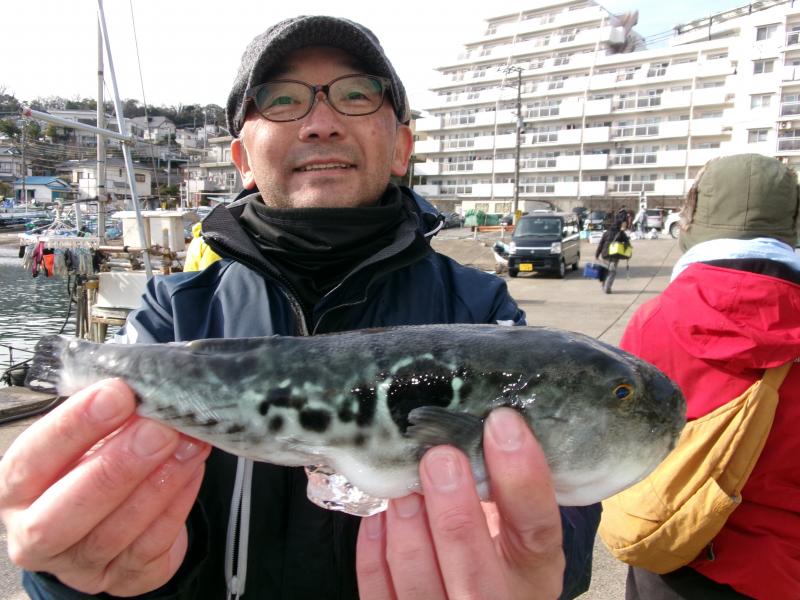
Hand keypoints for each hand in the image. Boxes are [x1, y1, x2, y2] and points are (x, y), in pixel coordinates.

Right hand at [0, 379, 210, 595]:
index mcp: (18, 487)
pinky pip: (152, 545)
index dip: (74, 426)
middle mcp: (36, 532)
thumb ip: (105, 416)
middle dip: (118, 466)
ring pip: (115, 531)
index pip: (33, 457)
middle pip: (65, 511)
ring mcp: (79, 563)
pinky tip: (193, 470)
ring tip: (189, 443)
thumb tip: (145, 385)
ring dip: (159, 483)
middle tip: (160, 429)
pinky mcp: (123, 578)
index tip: (117, 394)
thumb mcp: (85, 436)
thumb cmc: (91, 464)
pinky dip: (177, 505)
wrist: (109, 519)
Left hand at [356, 408, 564, 599]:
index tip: (502, 424)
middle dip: (454, 513)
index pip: (537, 529)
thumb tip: (474, 419)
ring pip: (419, 585)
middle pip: (474, 573)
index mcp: (536, 571)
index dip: (522, 477)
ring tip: (403, 488)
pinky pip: (379, 592)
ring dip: (407, 528)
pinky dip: (374, 550)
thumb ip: (501, 487)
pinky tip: (382, 516)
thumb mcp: (516, 522)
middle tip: (440, 458)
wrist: (482, 591)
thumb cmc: (497, 544)